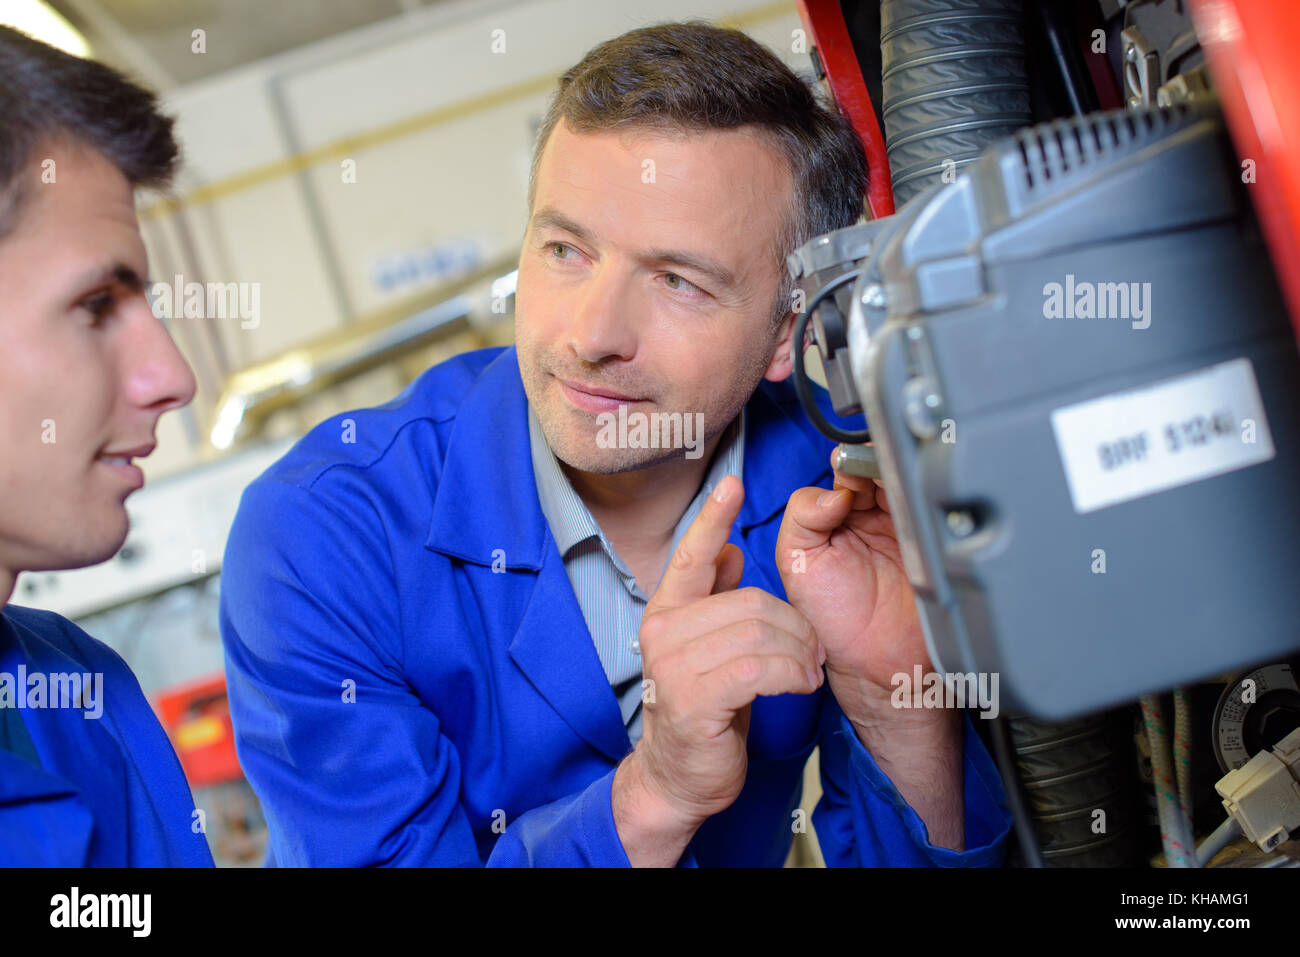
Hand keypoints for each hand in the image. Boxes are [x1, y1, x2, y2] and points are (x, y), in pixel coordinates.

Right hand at [612, 474, 822, 865]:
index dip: (712, 519)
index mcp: (667, 614)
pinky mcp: (694, 701)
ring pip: (760, 634)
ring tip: (808, 671)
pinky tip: (799, 685)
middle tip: (812, 650)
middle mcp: (664, 634)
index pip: (690, 556)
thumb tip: (729, 551)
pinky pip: (760, 669)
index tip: (732, 484)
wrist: (679, 777)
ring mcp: (674, 668)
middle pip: (751, 601)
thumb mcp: (708, 648)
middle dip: (795, 625)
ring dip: (800, 654)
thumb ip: (713, 599)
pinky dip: (791, 675)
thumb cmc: (701, 711)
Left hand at [775, 454, 928, 712]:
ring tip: (892, 499)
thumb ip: (801, 517)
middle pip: (884, 469)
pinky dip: (928, 501)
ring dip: (904, 481)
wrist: (877, 663)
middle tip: (873, 481)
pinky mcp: (937, 542)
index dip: (850, 464)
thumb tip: (833, 491)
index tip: (848, 469)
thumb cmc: (832, 618)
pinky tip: (915, 514)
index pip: (848, 471)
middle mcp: (876, 516)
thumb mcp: (798, 560)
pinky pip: (936, 510)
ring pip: (912, 482)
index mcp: (839, 515)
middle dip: (879, 467)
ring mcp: (909, 526)